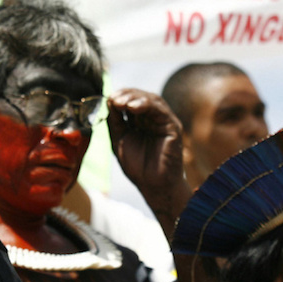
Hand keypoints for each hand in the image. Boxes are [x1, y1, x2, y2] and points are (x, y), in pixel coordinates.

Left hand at [107, 88, 189, 239]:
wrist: (152, 186)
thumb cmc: (137, 166)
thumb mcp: (119, 139)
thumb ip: (115, 121)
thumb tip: (109, 99)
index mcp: (140, 121)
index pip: (131, 101)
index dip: (120, 96)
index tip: (109, 98)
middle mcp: (153, 118)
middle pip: (141, 97)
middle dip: (127, 95)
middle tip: (115, 99)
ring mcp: (164, 122)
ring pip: (152, 101)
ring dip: (136, 98)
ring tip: (123, 103)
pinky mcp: (173, 127)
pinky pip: (162, 111)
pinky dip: (148, 105)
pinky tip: (134, 107)